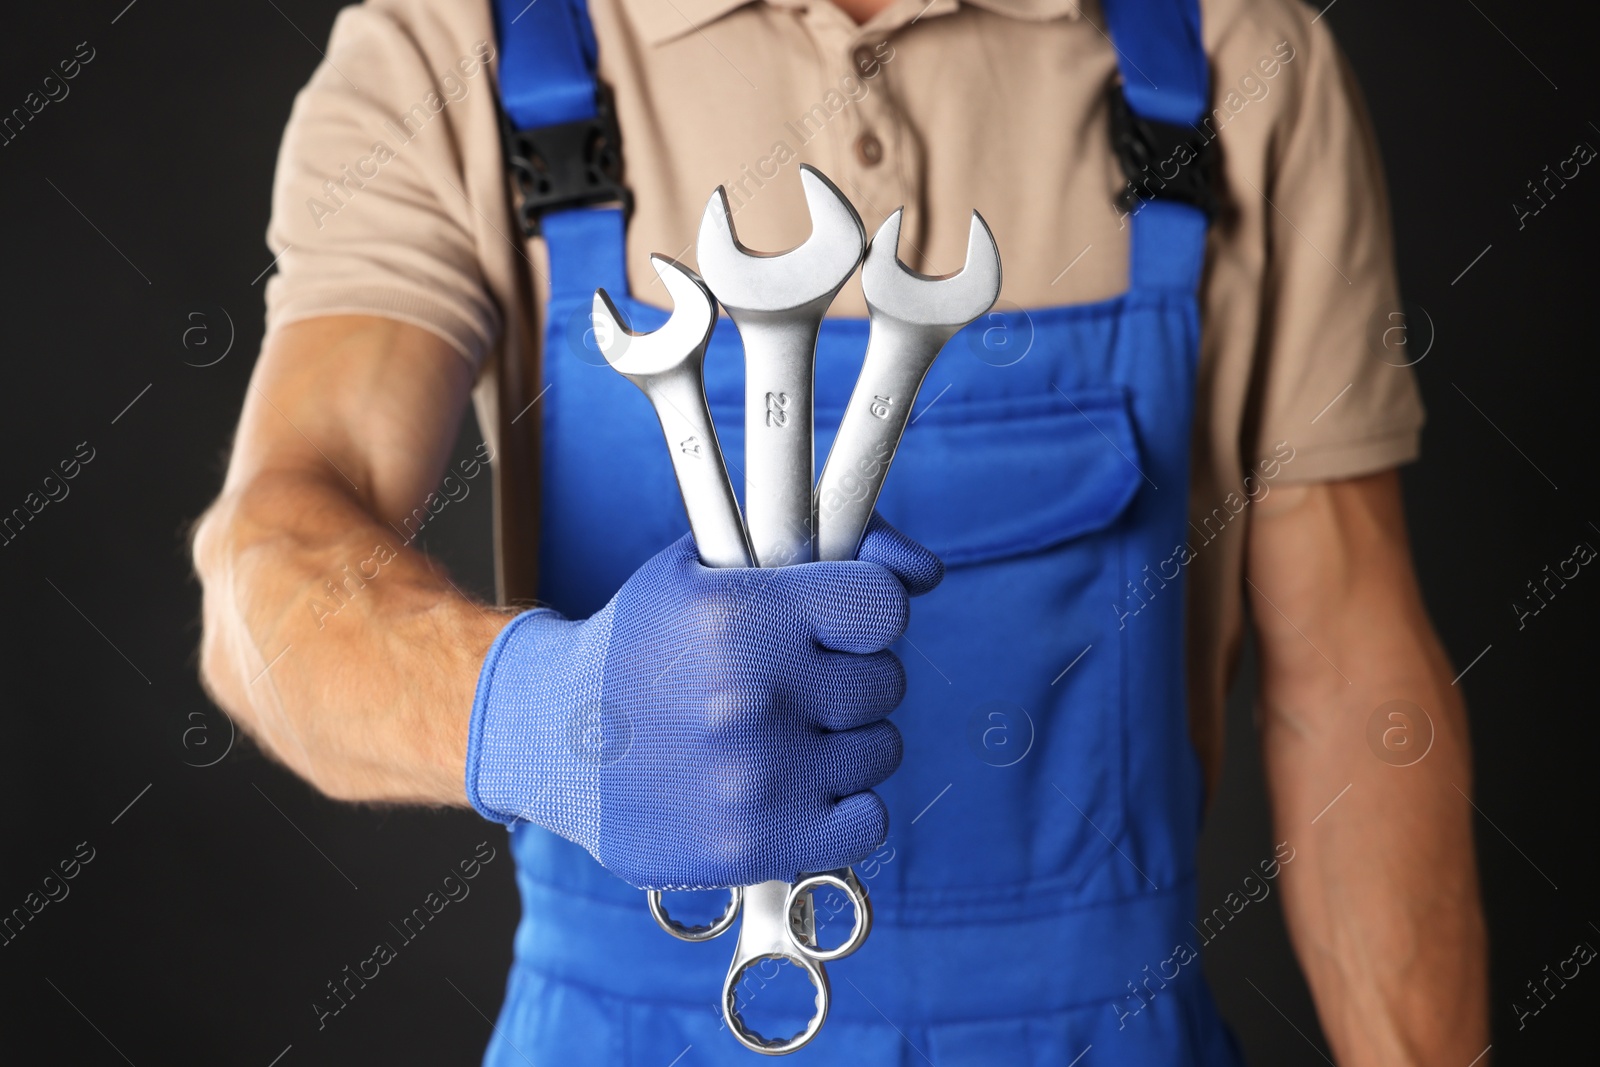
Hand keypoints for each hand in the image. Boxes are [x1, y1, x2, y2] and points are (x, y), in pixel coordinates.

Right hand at [465, 515, 942, 888]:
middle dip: (846, 675)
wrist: (555, 740)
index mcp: (739, 615)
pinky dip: (841, 805)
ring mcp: (758, 778)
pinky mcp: (758, 845)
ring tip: (774, 732)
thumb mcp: (709, 563)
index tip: (833, 622)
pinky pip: (869, 819)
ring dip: (842, 740)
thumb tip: (925, 570)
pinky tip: (791, 783)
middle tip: (787, 679)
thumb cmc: (645, 642)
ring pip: (881, 748)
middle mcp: (751, 695)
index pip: (882, 606)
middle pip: (885, 679)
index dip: (864, 611)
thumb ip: (825, 542)